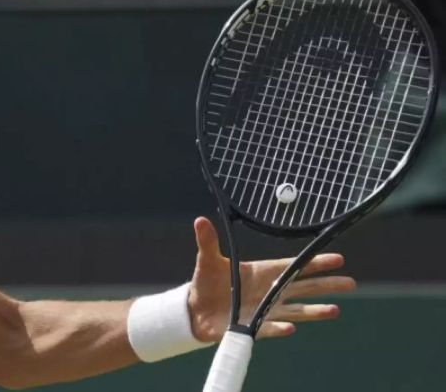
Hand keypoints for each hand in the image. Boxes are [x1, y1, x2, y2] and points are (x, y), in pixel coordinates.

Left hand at [186, 217, 355, 341]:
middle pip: (303, 287)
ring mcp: (264, 310)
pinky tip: (291, 327)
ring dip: (314, 310)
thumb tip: (200, 220)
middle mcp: (269, 290)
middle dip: (326, 284)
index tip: (337, 259)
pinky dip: (279, 327)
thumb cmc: (206, 282)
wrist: (196, 310)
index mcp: (262, 271)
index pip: (294, 266)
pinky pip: (270, 327)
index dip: (314, 262)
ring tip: (335, 309)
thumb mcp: (207, 260)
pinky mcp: (254, 327)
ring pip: (296, 310)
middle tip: (350, 282)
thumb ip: (207, 241)